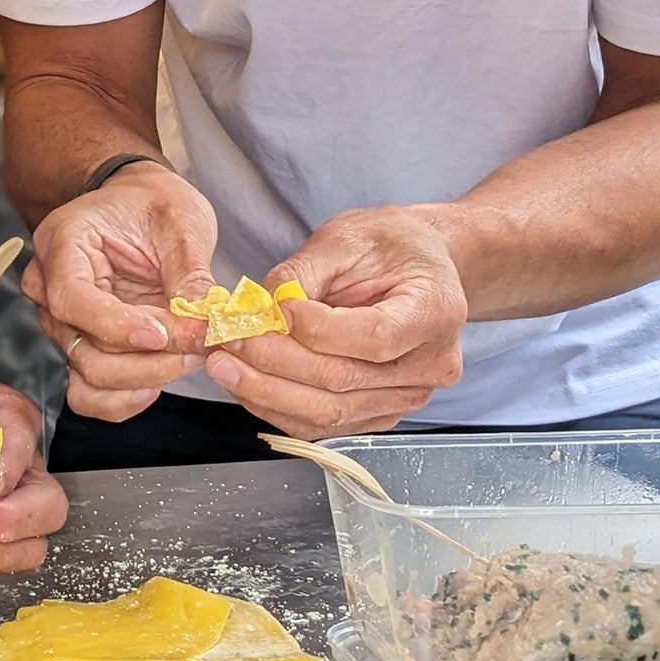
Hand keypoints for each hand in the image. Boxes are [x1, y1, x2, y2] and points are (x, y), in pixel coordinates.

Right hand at [25, 165, 219, 420]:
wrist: (139, 207)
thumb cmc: (153, 204)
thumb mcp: (181, 220)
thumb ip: (189, 273)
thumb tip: (203, 323)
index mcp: (63, 244)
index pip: (72, 298)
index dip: (116, 325)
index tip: (162, 334)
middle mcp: (50, 288)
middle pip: (82, 348)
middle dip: (146, 359)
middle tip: (199, 344)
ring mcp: (63, 324)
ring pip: (87, 377)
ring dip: (143, 378)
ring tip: (189, 356)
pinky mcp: (82, 347)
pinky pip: (90, 393)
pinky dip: (126, 398)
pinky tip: (160, 378)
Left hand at [206, 206, 466, 439]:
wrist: (420, 268)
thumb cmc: (389, 245)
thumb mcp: (348, 237)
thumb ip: (303, 272)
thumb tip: (260, 309)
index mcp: (435, 310)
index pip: (373, 337)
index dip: (316, 329)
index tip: (273, 310)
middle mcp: (431, 364)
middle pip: (343, 381)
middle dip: (273, 364)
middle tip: (226, 343)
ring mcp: (408, 395)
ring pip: (329, 412)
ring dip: (267, 392)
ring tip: (224, 365)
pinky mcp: (380, 412)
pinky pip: (325, 424)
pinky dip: (279, 407)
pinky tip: (247, 384)